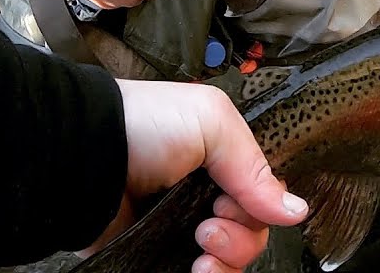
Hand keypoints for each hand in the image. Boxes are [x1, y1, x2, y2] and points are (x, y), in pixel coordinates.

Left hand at [81, 80, 309, 272]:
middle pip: (250, 234)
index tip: (233, 203)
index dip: (258, 208)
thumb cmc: (144, 124)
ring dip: (226, 262)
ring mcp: (179, 228)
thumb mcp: (212, 122)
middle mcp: (204, 196)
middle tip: (208, 226)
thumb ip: (254, 167)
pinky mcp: (155, 254)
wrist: (83, 153)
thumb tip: (296, 210)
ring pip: (226, 260)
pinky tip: (197, 271)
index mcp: (221, 162)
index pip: (260, 199)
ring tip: (200, 250)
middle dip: (240, 238)